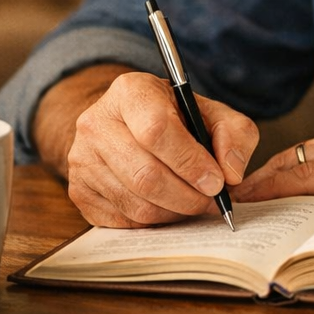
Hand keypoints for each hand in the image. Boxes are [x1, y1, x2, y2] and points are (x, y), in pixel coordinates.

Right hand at [65, 71, 259, 227]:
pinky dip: (155, 222)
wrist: (127, 124)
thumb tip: (231, 173)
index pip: (156, 130)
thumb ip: (234, 134)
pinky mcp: (78, 190)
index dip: (190, 162)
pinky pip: (123, 220)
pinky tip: (170, 207)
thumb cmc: (175, 118)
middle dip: (188, 196)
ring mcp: (82, 159)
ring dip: (175, 212)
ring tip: (195, 203)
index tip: (217, 181)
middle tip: (212, 201)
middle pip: (146, 175)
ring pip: (136, 203)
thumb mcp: (211, 112)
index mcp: (130, 92)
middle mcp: (97, 123)